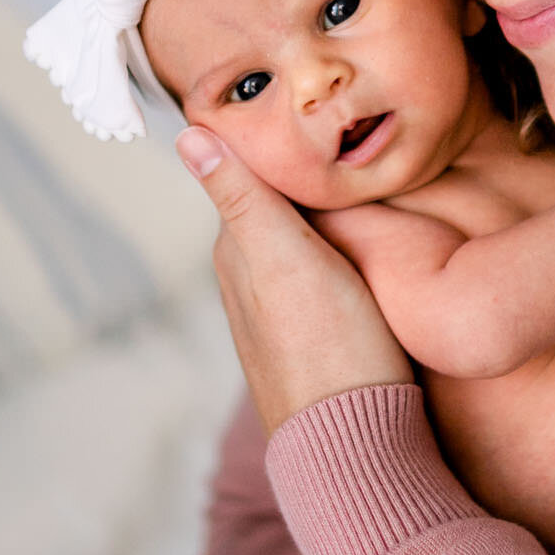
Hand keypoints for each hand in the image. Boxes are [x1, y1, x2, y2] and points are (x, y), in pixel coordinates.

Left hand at [177, 126, 412, 433]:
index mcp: (237, 250)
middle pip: (279, 204)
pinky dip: (341, 247)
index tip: (321, 110)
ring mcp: (282, 310)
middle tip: (352, 136)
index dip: (288, 143)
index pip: (256, 172)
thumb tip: (187, 135)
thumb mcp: (286, 257)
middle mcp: (249, 278)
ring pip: (302, 238)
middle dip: (306, 175)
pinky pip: (324, 270)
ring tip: (366, 180)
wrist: (358, 444)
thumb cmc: (330, 346)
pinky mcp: (317, 333)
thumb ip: (241, 196)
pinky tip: (367, 244)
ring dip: (326, 213)